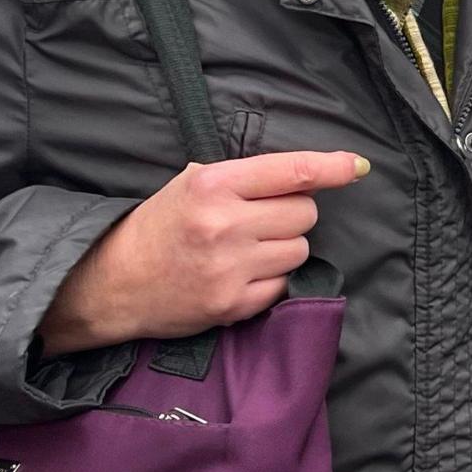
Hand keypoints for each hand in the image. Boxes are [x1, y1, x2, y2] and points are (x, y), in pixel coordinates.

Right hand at [38, 150, 366, 354]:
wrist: (114, 281)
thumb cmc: (160, 225)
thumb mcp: (192, 182)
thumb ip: (246, 177)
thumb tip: (311, 175)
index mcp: (214, 185)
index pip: (292, 172)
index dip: (332, 167)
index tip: (357, 166)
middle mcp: (224, 224)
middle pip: (305, 214)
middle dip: (293, 214)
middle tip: (261, 219)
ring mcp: (229, 268)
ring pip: (299, 250)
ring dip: (283, 247)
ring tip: (247, 248)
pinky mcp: (232, 305)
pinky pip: (283, 285)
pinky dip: (271, 279)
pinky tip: (241, 274)